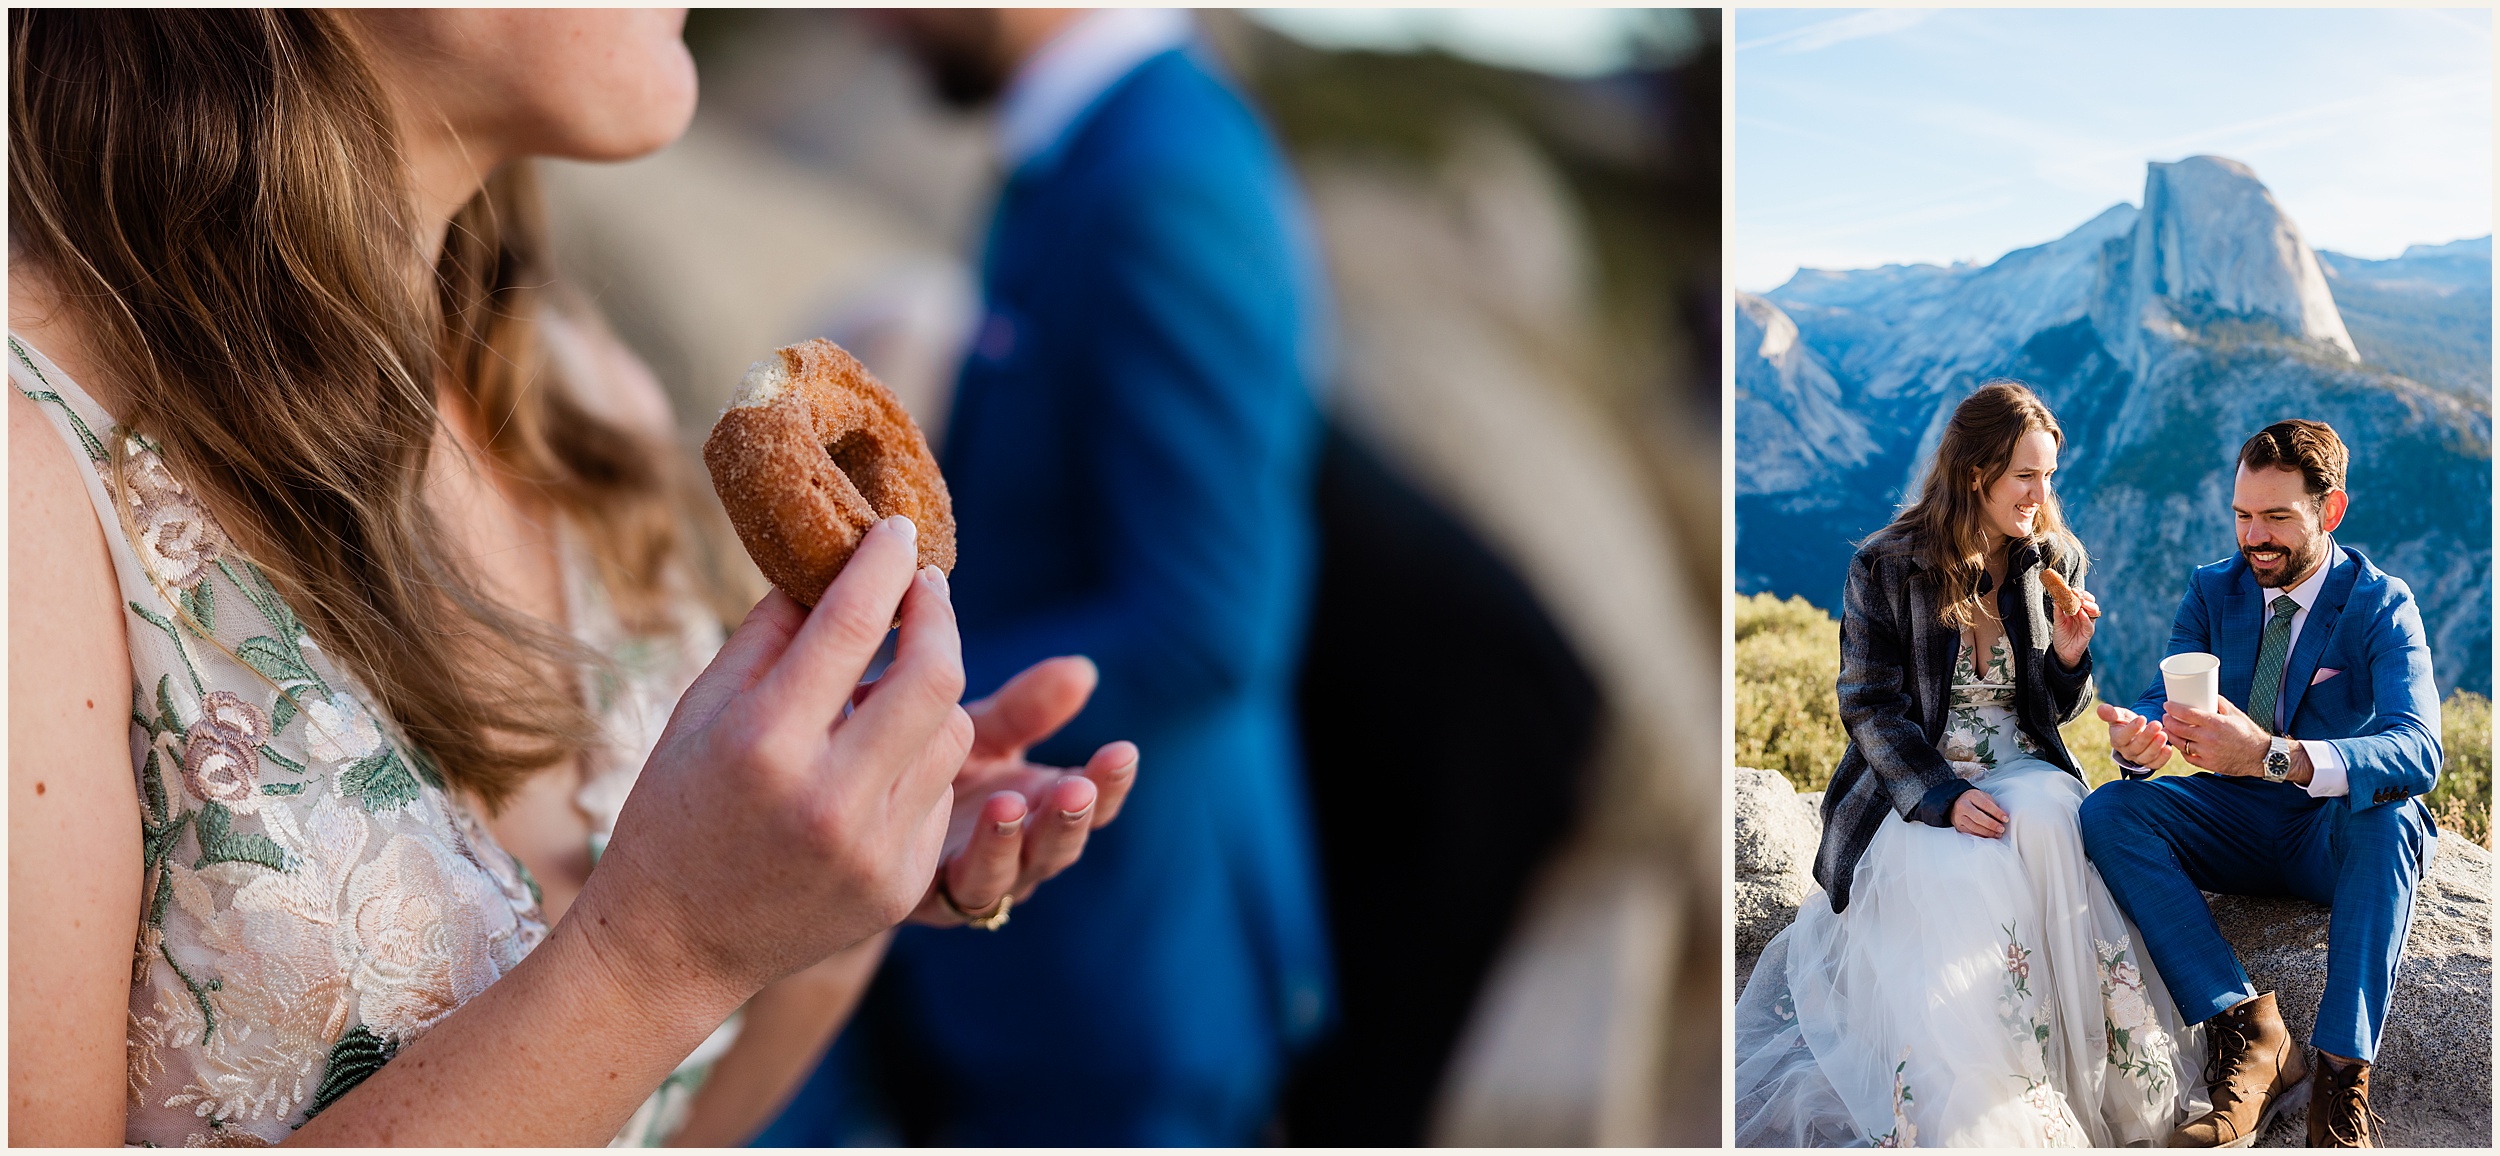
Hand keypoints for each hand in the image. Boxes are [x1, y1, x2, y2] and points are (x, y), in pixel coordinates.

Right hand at [574, 516, 973, 1006]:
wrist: (672, 947)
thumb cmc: (674, 813)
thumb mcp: (699, 711)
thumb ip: (771, 634)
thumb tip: (833, 563)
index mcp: (765, 742)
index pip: (851, 624)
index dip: (885, 565)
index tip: (900, 530)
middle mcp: (829, 797)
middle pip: (934, 674)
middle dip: (938, 615)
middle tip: (926, 587)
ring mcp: (874, 848)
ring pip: (949, 730)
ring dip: (928, 692)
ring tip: (883, 685)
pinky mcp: (901, 884)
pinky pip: (941, 790)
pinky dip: (917, 760)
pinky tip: (874, 761)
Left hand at [902, 655, 1139, 925]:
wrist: (860, 808)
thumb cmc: (933, 765)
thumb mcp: (980, 731)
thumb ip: (1026, 709)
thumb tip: (1083, 671)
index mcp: (1040, 807)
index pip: (1092, 801)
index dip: (1112, 782)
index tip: (1124, 752)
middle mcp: (1018, 851)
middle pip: (1060, 846)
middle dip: (1071, 818)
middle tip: (1078, 787)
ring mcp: (975, 879)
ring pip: (1009, 872)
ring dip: (1013, 840)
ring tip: (1011, 804)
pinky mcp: (928, 895)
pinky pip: (957, 887)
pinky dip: (970, 860)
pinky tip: (966, 827)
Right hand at [1951, 790, 2008, 838]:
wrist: (1956, 803)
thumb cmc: (1974, 800)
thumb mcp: (1983, 796)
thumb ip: (1992, 805)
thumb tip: (2002, 817)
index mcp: (1972, 795)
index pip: (1985, 804)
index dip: (1997, 812)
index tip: (2006, 819)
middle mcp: (1963, 805)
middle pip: (1978, 817)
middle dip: (1992, 824)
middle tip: (2001, 829)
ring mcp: (1959, 816)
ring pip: (1974, 827)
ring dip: (1988, 832)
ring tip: (1997, 834)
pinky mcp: (1958, 825)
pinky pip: (1970, 832)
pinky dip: (1981, 835)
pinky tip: (1988, 836)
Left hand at [2050, 586, 2098, 668]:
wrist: (2062, 651)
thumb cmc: (2061, 635)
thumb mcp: (2058, 621)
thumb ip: (2058, 611)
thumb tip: (2056, 599)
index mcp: (2078, 610)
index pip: (2082, 597)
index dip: (2078, 592)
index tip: (2072, 589)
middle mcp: (2085, 614)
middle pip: (2090, 601)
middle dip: (2084, 596)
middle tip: (2076, 593)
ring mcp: (2088, 622)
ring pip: (2094, 610)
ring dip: (2087, 604)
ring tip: (2080, 601)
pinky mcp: (2089, 632)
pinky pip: (2089, 623)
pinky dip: (2086, 618)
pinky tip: (2081, 613)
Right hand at [2098, 702, 2172, 770]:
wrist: (2138, 733)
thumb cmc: (2127, 722)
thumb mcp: (2119, 715)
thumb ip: (2111, 713)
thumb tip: (2101, 709)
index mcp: (2117, 740)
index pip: (2122, 737)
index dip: (2132, 729)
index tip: (2142, 718)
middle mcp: (2126, 752)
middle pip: (2136, 747)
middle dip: (2147, 736)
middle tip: (2157, 724)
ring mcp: (2138, 759)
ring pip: (2146, 757)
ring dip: (2156, 747)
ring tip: (2164, 735)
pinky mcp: (2150, 763)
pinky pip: (2156, 764)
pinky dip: (2163, 758)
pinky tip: (2169, 748)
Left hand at [2162, 696, 2268, 775]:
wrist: (2261, 756)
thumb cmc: (2249, 732)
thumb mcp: (2235, 714)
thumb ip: (2220, 703)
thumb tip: (2208, 693)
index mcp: (2215, 723)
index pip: (2187, 714)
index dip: (2173, 709)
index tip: (2166, 705)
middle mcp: (2209, 738)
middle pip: (2179, 729)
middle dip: (2168, 721)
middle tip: (2165, 716)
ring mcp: (2208, 753)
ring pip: (2181, 744)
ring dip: (2171, 736)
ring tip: (2168, 729)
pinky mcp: (2209, 764)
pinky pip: (2188, 757)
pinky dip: (2182, 750)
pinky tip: (2179, 744)